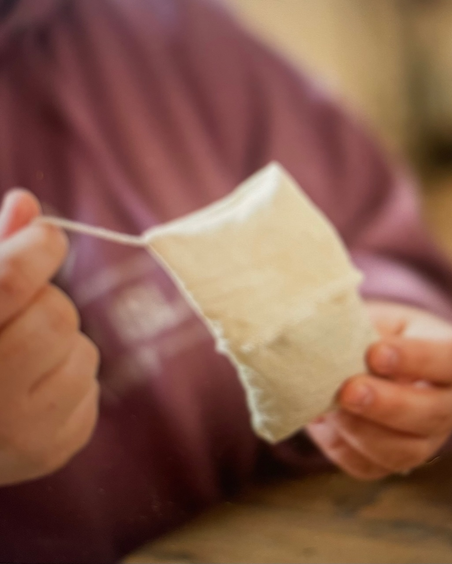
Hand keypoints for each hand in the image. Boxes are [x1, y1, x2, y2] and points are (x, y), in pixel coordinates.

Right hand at [0, 190, 99, 485]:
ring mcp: (21, 434)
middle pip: (58, 317)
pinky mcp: (54, 450)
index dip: (38, 248)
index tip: (48, 237)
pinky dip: (69, 379)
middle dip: (46, 303)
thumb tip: (27, 202)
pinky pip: (90, 390)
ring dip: (60, 345)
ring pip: (83, 353)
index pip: (10, 284)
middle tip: (21, 315)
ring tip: (21, 361)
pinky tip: (32, 391)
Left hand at [307, 301, 451, 479]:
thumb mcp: (379, 318)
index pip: (451, 360)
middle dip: (386, 405)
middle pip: (432, 414)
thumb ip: (365, 329)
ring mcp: (427, 439)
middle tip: (348, 391)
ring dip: (361, 432)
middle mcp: (451, 403)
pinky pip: (370, 467)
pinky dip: (341, 447)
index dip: (415, 359)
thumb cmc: (377, 331)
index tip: (375, 353)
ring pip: (404, 452)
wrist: (371, 358)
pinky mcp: (394, 460)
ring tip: (329, 408)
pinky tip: (321, 422)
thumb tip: (335, 345)